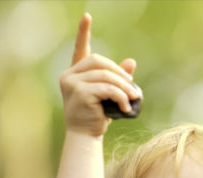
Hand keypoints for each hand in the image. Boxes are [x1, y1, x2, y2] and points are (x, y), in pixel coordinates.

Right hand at [59, 13, 141, 136]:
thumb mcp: (108, 95)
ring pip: (106, 75)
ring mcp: (72, 84)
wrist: (85, 136)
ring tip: (133, 98)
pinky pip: (107, 88)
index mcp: (75, 73)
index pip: (79, 48)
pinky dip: (121, 97)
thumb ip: (117, 79)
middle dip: (119, 73)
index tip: (87, 16)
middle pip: (99, 61)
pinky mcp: (80, 93)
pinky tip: (126, 107)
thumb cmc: (96, 115)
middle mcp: (69, 75)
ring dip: (124, 86)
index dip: (83, 32)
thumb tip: (131, 62)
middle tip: (132, 87)